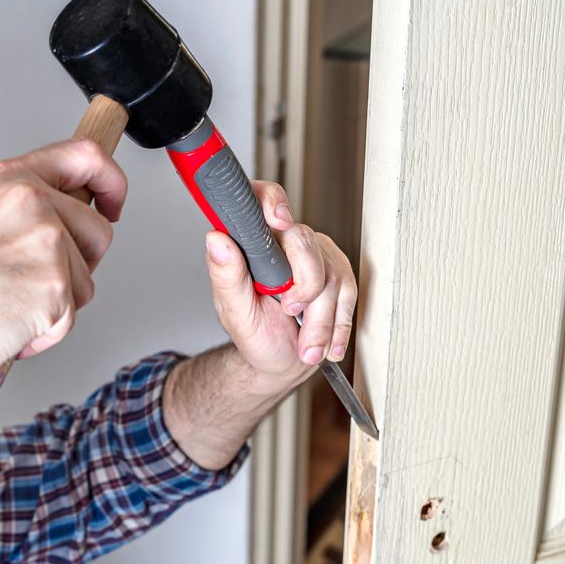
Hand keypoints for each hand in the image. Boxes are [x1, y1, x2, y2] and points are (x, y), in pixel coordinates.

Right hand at [0, 139, 126, 380]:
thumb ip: (16, 204)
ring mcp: (47, 242)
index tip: (112, 201)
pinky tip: (12, 325)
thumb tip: (56, 209)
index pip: (85, 156)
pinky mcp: (56, 284)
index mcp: (9, 178)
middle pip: (98, 230)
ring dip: (59, 302)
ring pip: (87, 279)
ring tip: (12, 304)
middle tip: (37, 282)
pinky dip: (47, 331)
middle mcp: (32, 202)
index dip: (110, 181)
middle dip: (81, 264)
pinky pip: (73, 315)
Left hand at [203, 181, 355, 390]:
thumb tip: (216, 238)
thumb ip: (226, 275)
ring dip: (320, 319)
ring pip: (331, 275)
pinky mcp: (338, 274)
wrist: (281, 361)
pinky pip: (348, 292)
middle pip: (305, 245)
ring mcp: (315, 256)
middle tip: (290, 313)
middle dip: (304, 290)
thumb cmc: (256, 335)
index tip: (279, 221)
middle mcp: (285, 243)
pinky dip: (337, 325)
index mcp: (253, 244)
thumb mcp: (234, 311)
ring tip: (305, 345)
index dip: (272, 201)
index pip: (260, 202)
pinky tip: (325, 343)